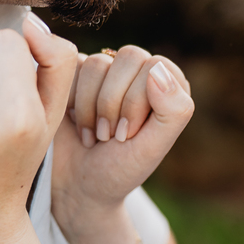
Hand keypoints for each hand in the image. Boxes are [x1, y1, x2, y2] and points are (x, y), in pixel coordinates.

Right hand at [52, 46, 192, 240]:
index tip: (127, 135)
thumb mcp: (153, 148)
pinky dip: (70, 101)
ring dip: (89, 106)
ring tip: (94, 135)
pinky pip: (70, 67)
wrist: (78, 187)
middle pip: (129, 56)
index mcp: (170, 85)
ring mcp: (108, 71)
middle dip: (112, 103)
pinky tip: (75, 124)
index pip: (156, 66)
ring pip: (96, 62)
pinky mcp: (76, 74)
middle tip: (108, 137)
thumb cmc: (121, 170)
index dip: (136, 101)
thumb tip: (158, 69)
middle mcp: (141, 72)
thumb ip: (173, 111)